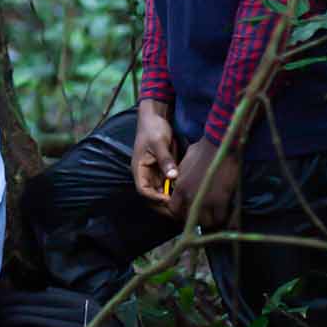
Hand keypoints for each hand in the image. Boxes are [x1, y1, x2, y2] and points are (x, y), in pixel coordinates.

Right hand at [132, 100, 177, 216]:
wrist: (156, 117)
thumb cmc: (153, 128)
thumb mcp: (159, 143)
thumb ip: (165, 160)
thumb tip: (172, 176)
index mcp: (139, 169)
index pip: (143, 190)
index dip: (154, 198)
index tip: (169, 200)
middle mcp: (146, 174)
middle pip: (152, 196)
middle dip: (163, 205)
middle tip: (179, 209)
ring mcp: (155, 173)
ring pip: (161, 193)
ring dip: (171, 200)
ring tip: (185, 205)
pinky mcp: (164, 171)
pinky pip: (169, 186)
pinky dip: (175, 191)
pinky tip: (187, 194)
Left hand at [167, 138, 239, 227]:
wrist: (219, 145)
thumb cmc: (202, 150)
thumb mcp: (184, 164)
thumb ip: (181, 177)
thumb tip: (179, 181)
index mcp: (178, 187)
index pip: (174, 210)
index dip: (181, 212)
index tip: (187, 211)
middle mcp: (188, 196)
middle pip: (189, 219)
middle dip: (195, 218)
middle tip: (203, 214)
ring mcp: (204, 200)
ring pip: (205, 222)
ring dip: (209, 220)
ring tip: (213, 214)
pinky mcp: (220, 200)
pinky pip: (219, 218)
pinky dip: (221, 218)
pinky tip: (223, 212)